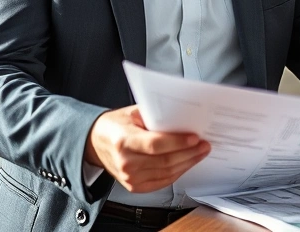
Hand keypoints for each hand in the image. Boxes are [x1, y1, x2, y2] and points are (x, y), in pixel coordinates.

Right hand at [84, 105, 210, 192]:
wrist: (96, 143)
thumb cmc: (115, 126)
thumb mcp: (132, 113)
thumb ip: (155, 116)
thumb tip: (182, 117)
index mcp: (123, 141)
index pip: (155, 145)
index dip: (177, 142)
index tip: (195, 138)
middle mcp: (126, 162)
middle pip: (164, 161)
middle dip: (189, 153)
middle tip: (204, 144)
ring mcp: (130, 178)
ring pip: (167, 173)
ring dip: (187, 163)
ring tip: (200, 153)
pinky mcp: (135, 186)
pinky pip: (163, 181)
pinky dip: (178, 172)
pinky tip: (187, 163)